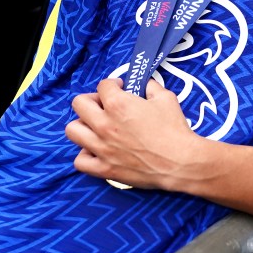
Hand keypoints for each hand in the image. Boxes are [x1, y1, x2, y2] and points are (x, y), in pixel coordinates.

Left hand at [67, 78, 201, 190]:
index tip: (121, 88)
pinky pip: (79, 160)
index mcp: (118, 104)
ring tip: (96, 127)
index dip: (113, 84)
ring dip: (83, 125)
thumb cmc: (174, 129)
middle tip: (104, 104)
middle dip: (92, 99)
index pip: (103, 85)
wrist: (180, 162)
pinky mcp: (103, 169)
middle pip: (79, 103)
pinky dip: (85, 154)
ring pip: (72, 130)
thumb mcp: (165, 98)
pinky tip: (97, 150)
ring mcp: (101, 148)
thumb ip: (150, 87)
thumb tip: (144, 84)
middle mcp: (104, 124)